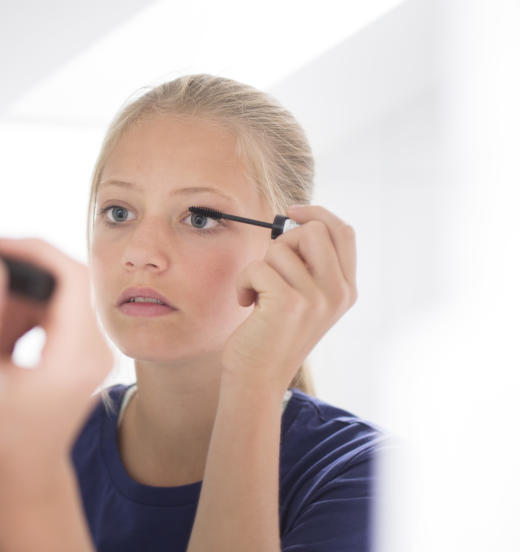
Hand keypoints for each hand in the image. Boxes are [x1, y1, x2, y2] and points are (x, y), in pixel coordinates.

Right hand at [0, 238, 112, 507]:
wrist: (21, 478)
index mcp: (74, 356)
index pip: (72, 277)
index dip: (35, 250)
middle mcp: (95, 351)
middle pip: (68, 281)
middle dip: (23, 275)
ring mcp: (94, 354)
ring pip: (62, 295)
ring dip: (21, 301)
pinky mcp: (85, 355)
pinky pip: (60, 314)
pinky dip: (28, 317)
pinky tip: (1, 343)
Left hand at [222, 205, 356, 394]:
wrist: (258, 378)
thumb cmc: (272, 334)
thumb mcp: (304, 299)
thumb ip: (309, 265)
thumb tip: (296, 220)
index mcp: (346, 289)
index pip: (344, 233)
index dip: (317, 214)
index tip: (291, 212)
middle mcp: (337, 292)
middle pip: (313, 230)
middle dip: (282, 242)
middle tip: (271, 270)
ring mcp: (316, 298)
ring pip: (279, 249)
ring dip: (259, 268)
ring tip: (259, 295)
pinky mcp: (288, 302)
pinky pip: (257, 267)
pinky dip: (243, 282)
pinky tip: (246, 304)